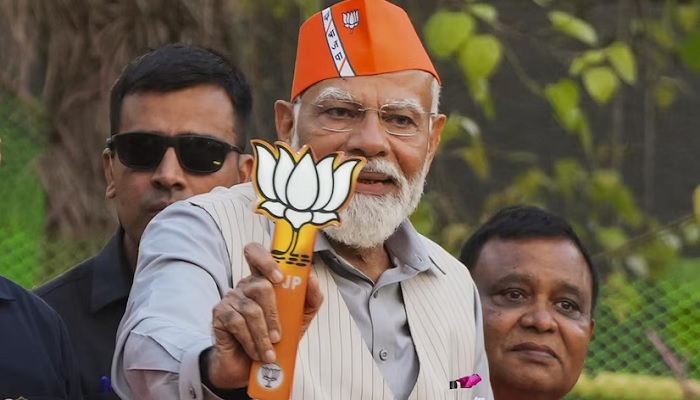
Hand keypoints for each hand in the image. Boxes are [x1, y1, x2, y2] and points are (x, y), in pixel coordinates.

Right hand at [206, 242, 322, 388]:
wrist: (251, 366)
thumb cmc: (275, 338)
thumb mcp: (300, 319)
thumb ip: (310, 298)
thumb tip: (312, 279)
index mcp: (263, 279)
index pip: (256, 253)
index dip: (266, 260)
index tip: (280, 278)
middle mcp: (245, 285)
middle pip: (260, 285)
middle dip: (273, 314)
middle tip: (278, 336)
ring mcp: (230, 298)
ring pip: (251, 309)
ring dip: (262, 335)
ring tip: (269, 352)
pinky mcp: (219, 314)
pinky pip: (237, 323)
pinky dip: (250, 341)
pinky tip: (256, 352)